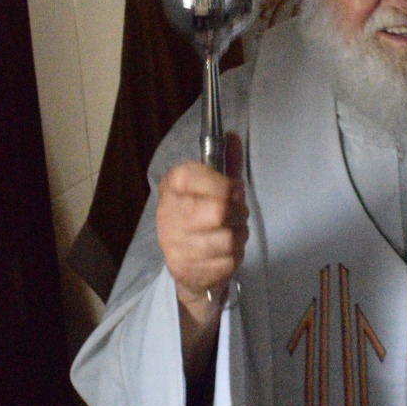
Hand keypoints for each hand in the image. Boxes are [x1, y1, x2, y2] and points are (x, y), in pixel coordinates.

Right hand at [155, 133, 246, 323]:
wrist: (188, 264)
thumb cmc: (203, 217)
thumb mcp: (213, 186)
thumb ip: (226, 161)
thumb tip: (233, 135)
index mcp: (172, 186)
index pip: (195, 176)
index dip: (224, 184)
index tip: (234, 190)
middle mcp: (167, 214)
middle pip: (219, 211)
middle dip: (238, 213)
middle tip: (236, 215)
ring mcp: (174, 244)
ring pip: (228, 238)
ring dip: (239, 236)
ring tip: (231, 234)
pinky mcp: (185, 270)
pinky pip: (227, 261)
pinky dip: (233, 257)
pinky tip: (223, 254)